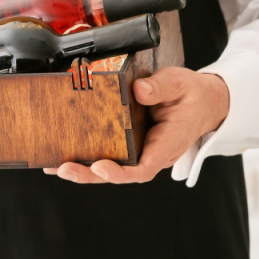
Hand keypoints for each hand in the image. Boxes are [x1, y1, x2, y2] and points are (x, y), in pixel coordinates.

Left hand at [44, 67, 228, 183]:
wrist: (202, 101)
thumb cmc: (191, 95)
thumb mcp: (180, 84)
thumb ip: (161, 87)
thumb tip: (139, 90)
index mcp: (167, 144)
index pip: (144, 168)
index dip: (121, 173)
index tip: (102, 167)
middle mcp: (151, 153)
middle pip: (120, 173)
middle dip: (91, 174)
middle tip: (65, 168)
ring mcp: (140, 151)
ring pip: (111, 166)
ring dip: (84, 169)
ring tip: (56, 166)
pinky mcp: (130, 144)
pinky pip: (109, 153)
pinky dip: (87, 156)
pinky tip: (63, 155)